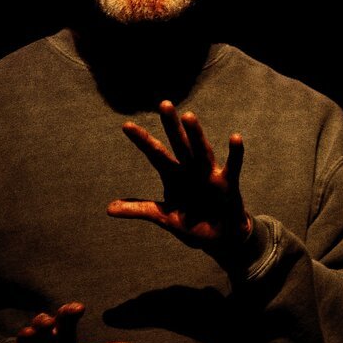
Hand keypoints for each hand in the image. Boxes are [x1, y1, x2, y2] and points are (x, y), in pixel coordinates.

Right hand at [0, 302, 133, 342]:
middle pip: (43, 324)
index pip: (66, 319)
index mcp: (59, 334)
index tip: (79, 308)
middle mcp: (41, 336)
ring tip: (29, 333)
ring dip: (27, 335)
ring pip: (23, 338)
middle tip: (50, 320)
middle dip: (46, 321)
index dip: (70, 313)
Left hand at [107, 100, 258, 271]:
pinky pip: (232, 166)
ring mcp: (209, 174)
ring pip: (201, 150)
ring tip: (188, 116)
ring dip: (195, 134)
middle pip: (178, 144)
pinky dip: (235, 153)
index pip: (155, 154)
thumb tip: (107, 209)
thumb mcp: (164, 217)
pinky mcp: (228, 184)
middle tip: (164, 104)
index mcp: (173, 175)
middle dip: (171, 126)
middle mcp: (190, 169)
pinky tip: (235, 137)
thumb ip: (140, 209)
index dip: (142, 141)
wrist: (219, 238)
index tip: (126, 125)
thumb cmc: (192, 223)